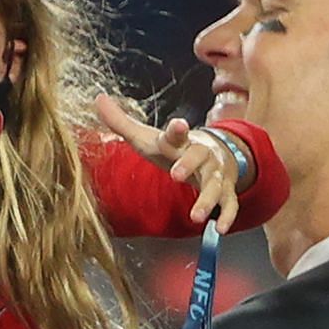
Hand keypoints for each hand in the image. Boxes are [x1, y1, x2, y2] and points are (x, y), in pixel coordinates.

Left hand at [96, 94, 244, 232]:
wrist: (215, 152)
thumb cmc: (174, 148)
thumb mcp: (149, 137)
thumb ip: (122, 122)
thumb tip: (98, 99)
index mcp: (180, 140)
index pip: (176, 133)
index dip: (177, 130)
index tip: (178, 125)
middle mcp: (201, 154)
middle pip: (197, 156)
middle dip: (188, 164)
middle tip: (176, 176)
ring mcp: (215, 172)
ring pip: (214, 184)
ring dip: (206, 200)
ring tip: (195, 217)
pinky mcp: (226, 190)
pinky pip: (230, 203)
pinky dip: (226, 216)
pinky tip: (219, 229)